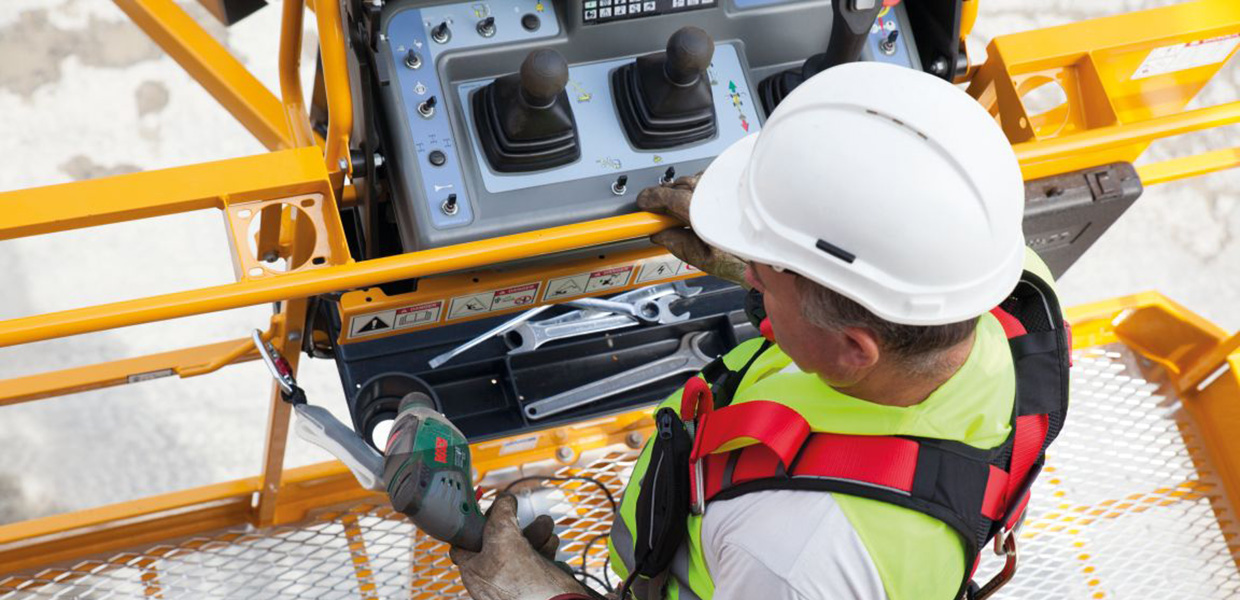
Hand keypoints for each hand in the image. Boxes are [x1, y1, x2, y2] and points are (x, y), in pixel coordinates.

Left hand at [451, 495, 587, 599]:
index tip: (486, 508)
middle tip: (521, 512)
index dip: (473, 522)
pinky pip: (536, 560)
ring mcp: (512, 582)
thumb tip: (504, 500)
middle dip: (514, 523)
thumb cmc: (522, 579)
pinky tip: (552, 543)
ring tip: (546, 526)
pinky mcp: (533, 584)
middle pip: (497, 540)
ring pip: (520, 548)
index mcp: (473, 570)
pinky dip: (545, 548)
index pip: (463, 541)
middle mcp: (490, 577)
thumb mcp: (504, 535)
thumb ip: (500, 513)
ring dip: (535, 532)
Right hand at [636, 174, 748, 287]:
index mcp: (699, 208)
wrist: (774, 251)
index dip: (651, 199)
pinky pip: (713, 181)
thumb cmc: (744, 255)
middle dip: (667, 196)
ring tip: (689, 212)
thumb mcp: (703, 258)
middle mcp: (713, 190)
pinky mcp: (737, 183)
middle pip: (679, 184)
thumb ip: (676, 243)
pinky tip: (709, 206)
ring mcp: (726, 184)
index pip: (666, 196)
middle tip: (663, 212)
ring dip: (688, 192)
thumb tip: (660, 235)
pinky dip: (706, 190)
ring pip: (697, 181)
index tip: (644, 205)